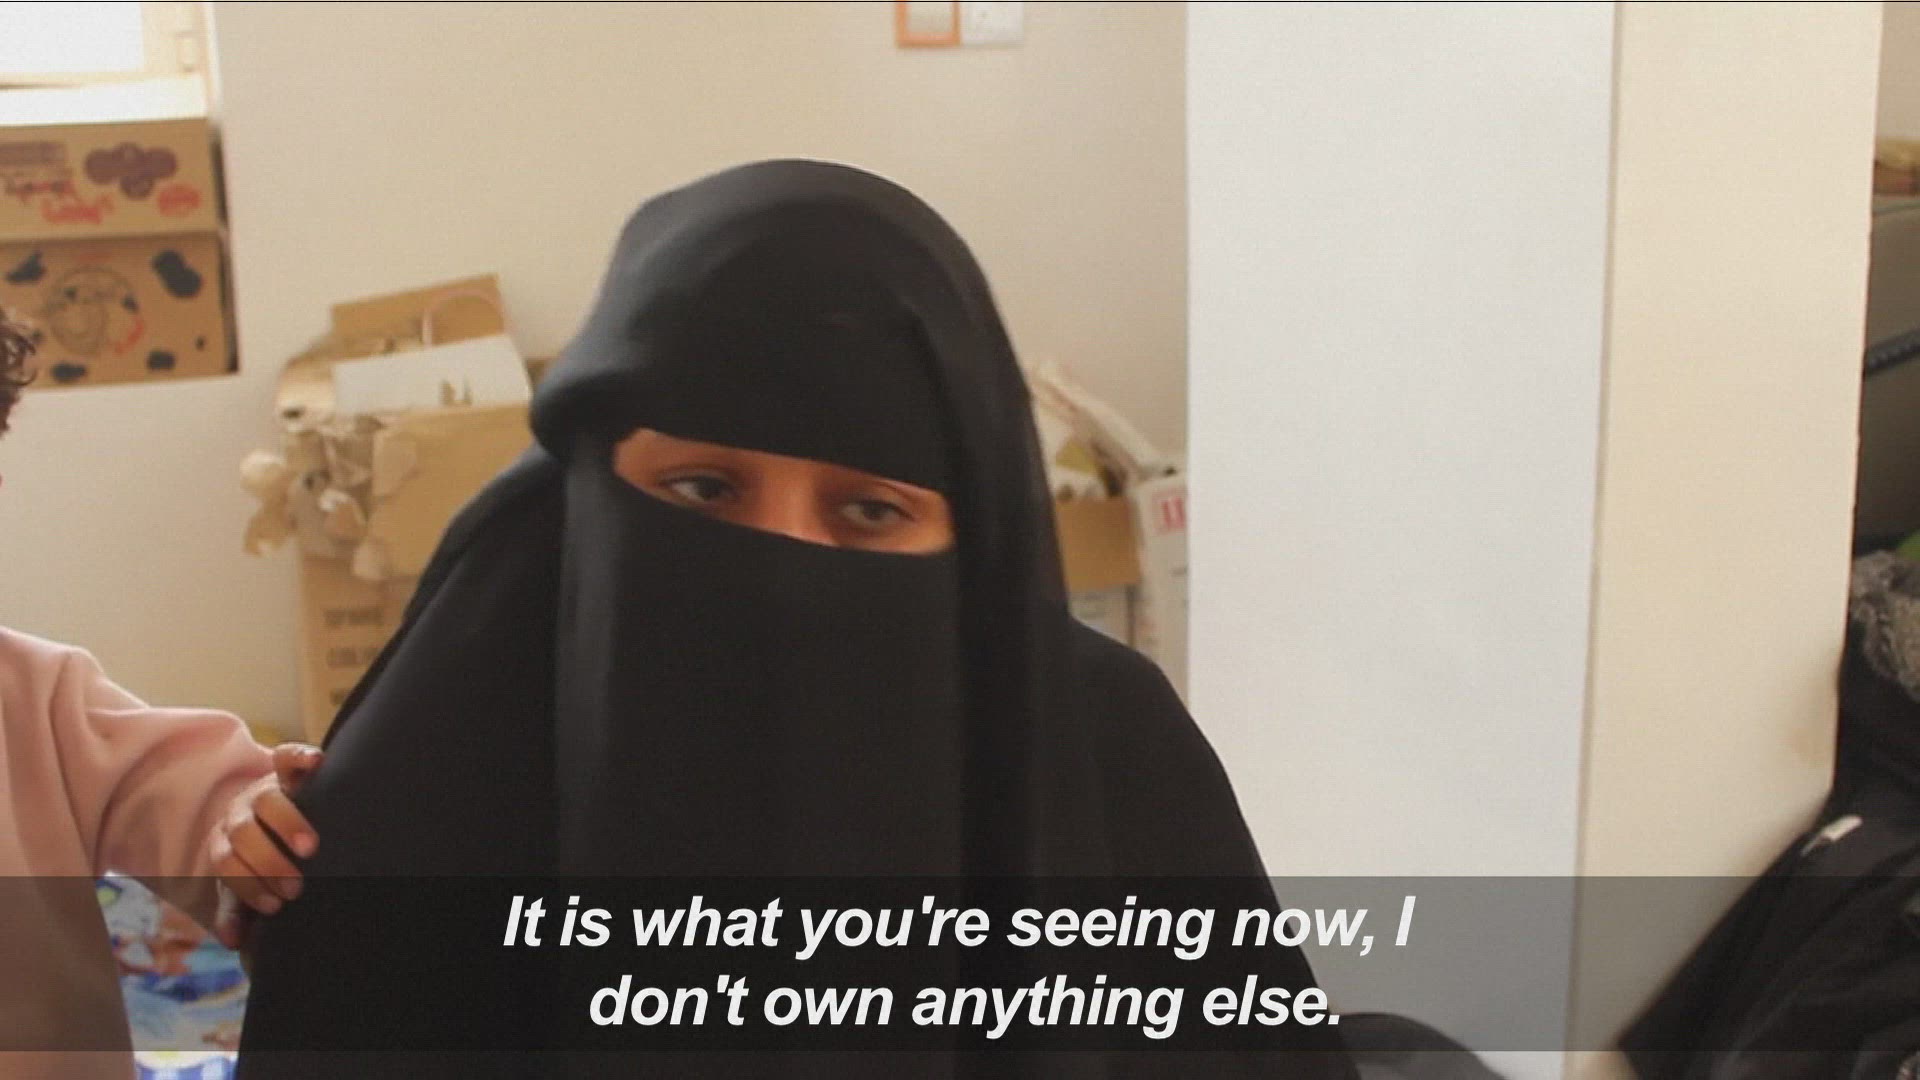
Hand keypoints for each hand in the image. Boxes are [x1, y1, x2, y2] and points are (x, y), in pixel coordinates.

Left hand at [211, 743, 321, 948]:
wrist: (270, 817)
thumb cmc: (262, 859)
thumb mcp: (246, 884)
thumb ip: (239, 908)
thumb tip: (233, 942)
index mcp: (225, 841)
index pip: (226, 862)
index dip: (246, 885)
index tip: (274, 907)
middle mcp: (240, 813)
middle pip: (243, 832)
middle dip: (267, 863)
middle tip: (295, 887)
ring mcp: (264, 789)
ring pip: (267, 800)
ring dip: (286, 825)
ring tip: (309, 848)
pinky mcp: (287, 769)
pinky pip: (289, 756)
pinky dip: (302, 758)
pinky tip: (319, 763)